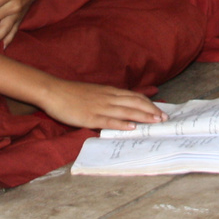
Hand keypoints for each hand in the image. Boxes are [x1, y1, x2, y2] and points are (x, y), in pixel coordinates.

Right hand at [37, 79, 165, 130]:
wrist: (53, 91)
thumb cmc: (72, 93)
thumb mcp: (94, 92)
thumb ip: (107, 98)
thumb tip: (119, 106)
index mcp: (109, 91)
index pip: (134, 96)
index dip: (149, 103)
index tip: (160, 110)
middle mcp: (108, 97)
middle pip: (135, 103)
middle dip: (152, 110)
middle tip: (165, 118)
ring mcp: (100, 107)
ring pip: (126, 111)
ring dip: (143, 116)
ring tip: (156, 122)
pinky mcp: (90, 117)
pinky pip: (109, 120)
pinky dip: (123, 124)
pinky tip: (132, 127)